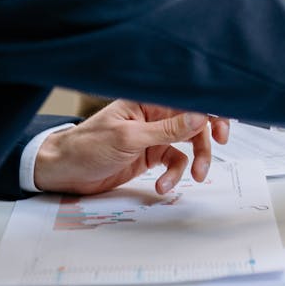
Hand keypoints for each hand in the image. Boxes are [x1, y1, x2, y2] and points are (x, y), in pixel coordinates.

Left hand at [33, 100, 230, 195]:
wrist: (62, 172)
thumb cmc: (86, 146)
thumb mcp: (129, 138)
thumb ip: (167, 129)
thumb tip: (200, 117)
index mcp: (149, 101)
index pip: (187, 99)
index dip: (209, 109)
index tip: (222, 127)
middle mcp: (155, 115)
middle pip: (194, 122)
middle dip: (206, 140)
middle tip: (213, 153)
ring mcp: (153, 136)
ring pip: (188, 144)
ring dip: (194, 161)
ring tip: (194, 177)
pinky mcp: (149, 155)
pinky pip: (173, 163)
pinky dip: (173, 176)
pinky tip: (162, 185)